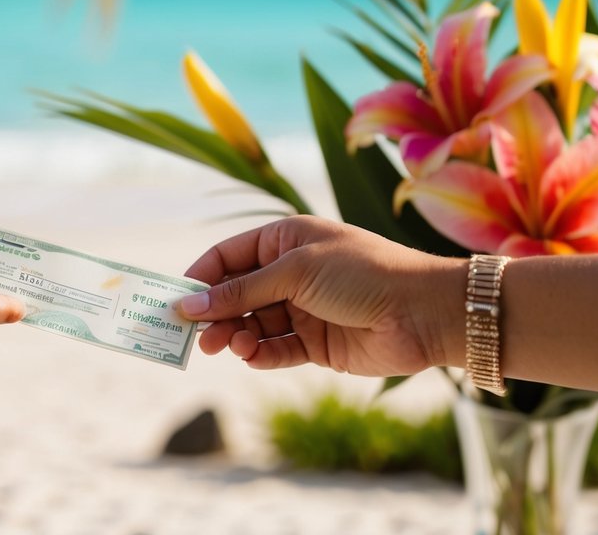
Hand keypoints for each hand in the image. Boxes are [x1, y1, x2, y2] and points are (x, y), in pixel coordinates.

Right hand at [179, 216, 459, 376]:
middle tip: (194, 336)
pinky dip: (261, 355)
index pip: (229, 256)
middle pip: (236, 294)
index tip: (174, 301)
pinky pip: (277, 350)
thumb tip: (187, 304)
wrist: (423, 312)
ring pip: (252, 324)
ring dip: (236, 335)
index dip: (200, 277)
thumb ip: (240, 290)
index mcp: (285, 239)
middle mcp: (291, 273)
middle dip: (214, 313)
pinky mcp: (317, 343)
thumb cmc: (361, 273)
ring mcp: (303, 309)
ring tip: (229, 346)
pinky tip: (253, 357)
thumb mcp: (295, 271)